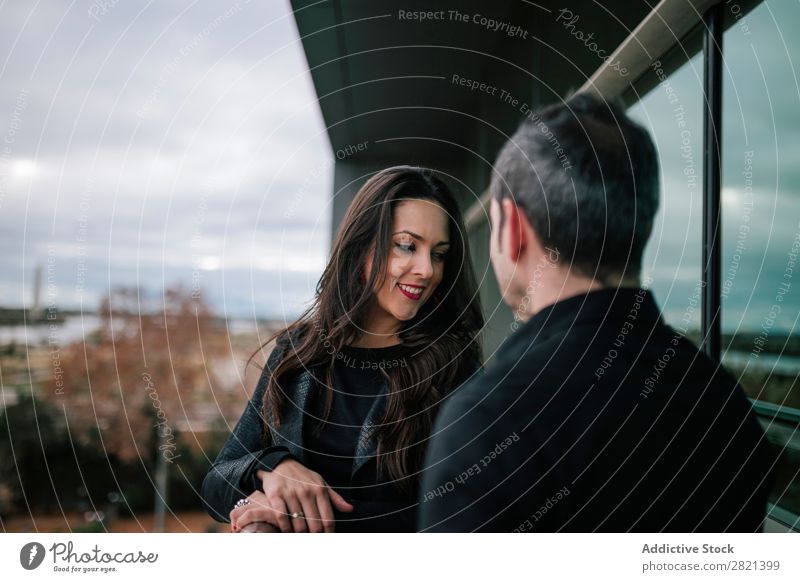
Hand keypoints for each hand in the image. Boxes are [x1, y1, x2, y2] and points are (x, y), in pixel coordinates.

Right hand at [229, 459, 353, 532]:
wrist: (280, 463)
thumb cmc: (303, 476)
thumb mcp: (321, 483)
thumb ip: (335, 498)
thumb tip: (350, 509)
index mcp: (320, 490)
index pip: (328, 519)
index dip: (328, 534)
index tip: (326, 540)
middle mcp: (306, 492)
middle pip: (314, 525)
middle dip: (314, 537)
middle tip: (312, 542)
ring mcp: (290, 493)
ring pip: (298, 524)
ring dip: (299, 535)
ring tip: (300, 538)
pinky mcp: (276, 495)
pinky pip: (282, 517)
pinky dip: (285, 527)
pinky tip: (287, 530)